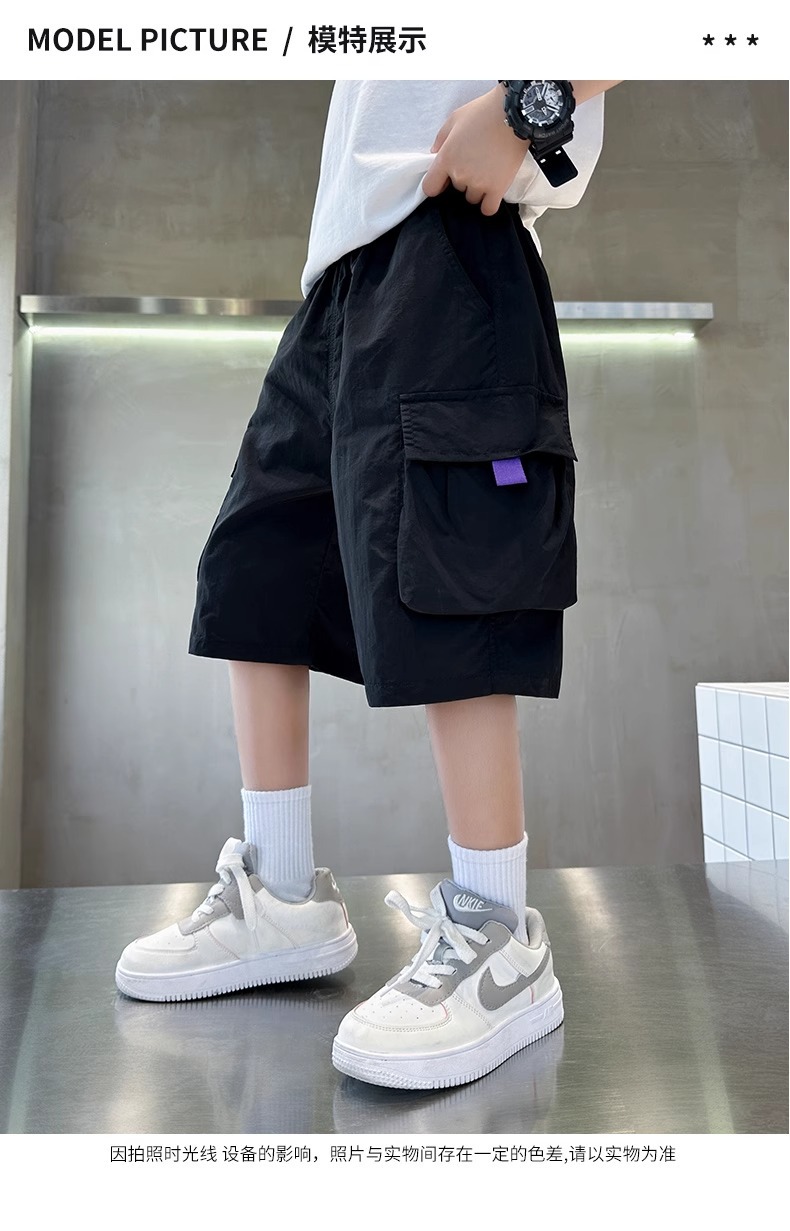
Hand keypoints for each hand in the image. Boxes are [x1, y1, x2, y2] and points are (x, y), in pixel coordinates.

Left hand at [422, 86, 530, 215]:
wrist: (513, 114)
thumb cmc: (483, 112)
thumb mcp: (454, 118)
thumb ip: (440, 138)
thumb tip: (434, 153)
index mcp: (446, 158)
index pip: (430, 188)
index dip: (436, 184)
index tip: (443, 181)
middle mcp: (460, 174)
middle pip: (456, 189)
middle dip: (463, 178)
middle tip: (475, 162)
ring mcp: (479, 183)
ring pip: (472, 198)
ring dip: (477, 189)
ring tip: (488, 171)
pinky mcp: (498, 188)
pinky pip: (488, 209)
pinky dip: (489, 204)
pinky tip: (492, 193)